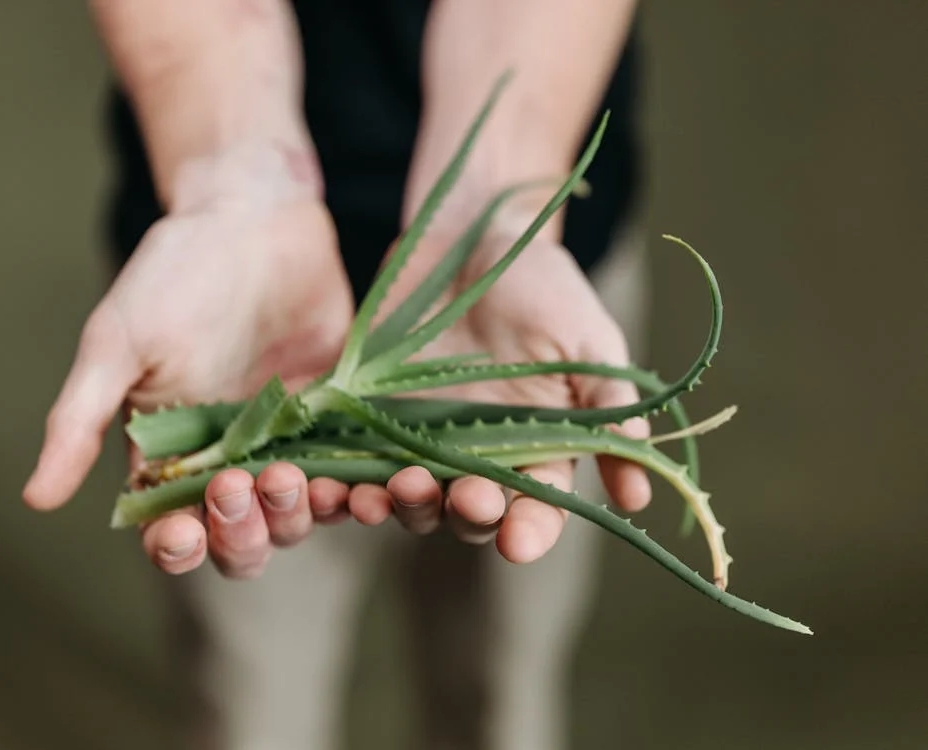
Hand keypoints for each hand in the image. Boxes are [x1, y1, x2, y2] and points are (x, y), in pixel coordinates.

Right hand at [23, 151, 355, 578]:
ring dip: (301, 515)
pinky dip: (364, 490)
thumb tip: (34, 498)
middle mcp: (230, 462)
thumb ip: (80, 420)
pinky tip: (374, 484)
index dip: (178, 546)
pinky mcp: (341, 418)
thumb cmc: (173, 273)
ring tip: (302, 481)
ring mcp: (289, 443)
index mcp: (170, 456)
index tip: (184, 531)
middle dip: (244, 532)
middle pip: (242, 540)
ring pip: (300, 516)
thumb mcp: (117, 342)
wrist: (253, 215)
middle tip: (244, 484)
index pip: (172, 532)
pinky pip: (355, 472)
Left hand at [344, 220, 651, 562]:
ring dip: (399, 506)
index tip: (519, 543)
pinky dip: (341, 483)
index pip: (536, 509)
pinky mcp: (370, 416)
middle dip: (466, 514)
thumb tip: (638, 496)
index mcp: (535, 448)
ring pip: (408, 498)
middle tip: (464, 498)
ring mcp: (419, 439)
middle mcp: (476, 456)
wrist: (471, 235)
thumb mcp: (587, 341)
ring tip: (386, 495)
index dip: (530, 531)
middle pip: (469, 514)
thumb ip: (608, 410)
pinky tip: (330, 484)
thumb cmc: (541, 286)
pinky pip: (353, 462)